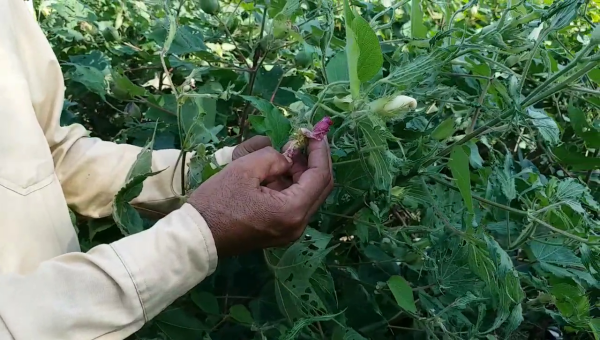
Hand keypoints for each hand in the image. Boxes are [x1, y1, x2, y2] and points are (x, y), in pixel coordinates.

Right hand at [188, 138, 332, 255]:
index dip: (319, 151)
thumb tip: (287, 158)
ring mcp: (290, 231)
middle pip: (320, 187)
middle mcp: (298, 225)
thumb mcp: (245, 169)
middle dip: (314, 161)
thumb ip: (273, 157)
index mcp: (292, 210)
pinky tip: (279, 170)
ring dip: (302, 172)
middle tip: (302, 140)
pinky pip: (296, 204)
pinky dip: (292, 185)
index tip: (314, 132)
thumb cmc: (217, 202)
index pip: (320, 176)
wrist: (197, 236)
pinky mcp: (280, 232)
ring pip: (308, 195)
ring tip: (287, 152)